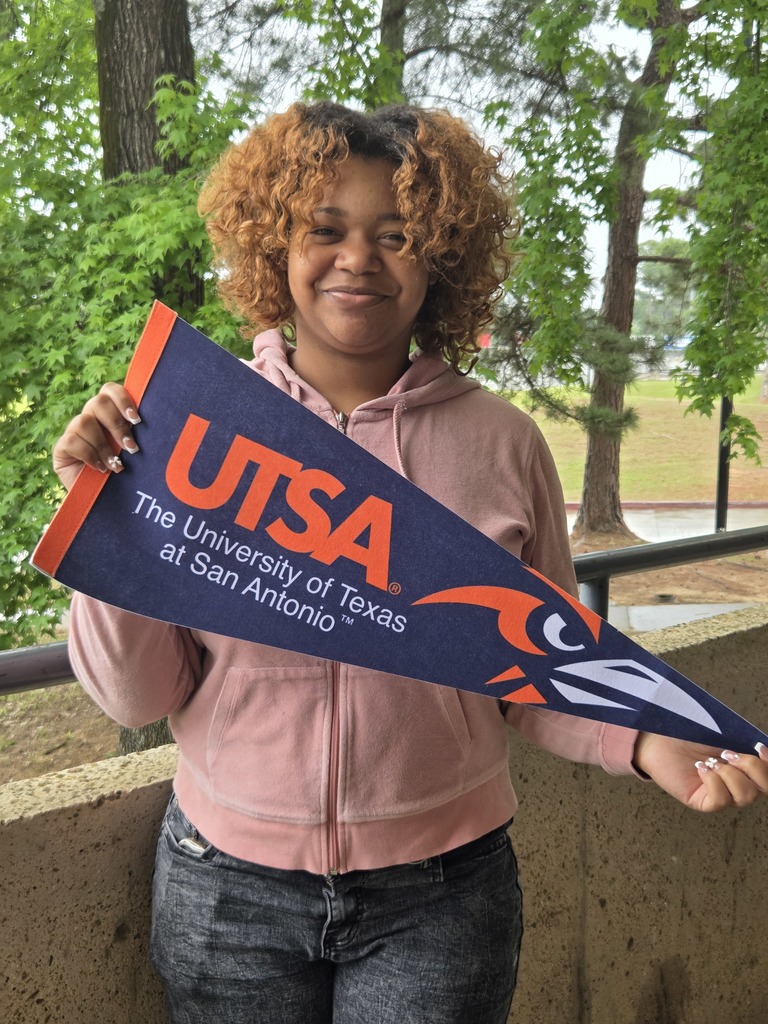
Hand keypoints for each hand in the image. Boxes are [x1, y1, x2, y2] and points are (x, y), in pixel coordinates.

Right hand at [53, 382, 140, 491]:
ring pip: (84, 422)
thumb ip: (137, 434)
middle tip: (131, 447)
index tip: (137, 420)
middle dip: (116, 424)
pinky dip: (90, 456)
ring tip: (116, 465)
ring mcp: (73, 431)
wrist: (104, 499)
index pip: (110, 390)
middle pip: (98, 402)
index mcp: (108, 414)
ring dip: (104, 445)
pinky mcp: (61, 447)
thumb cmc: (125, 474)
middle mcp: (90, 417)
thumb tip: (160, 422)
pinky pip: (72, 441)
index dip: (123, 399)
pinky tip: (101, 469)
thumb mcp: (133, 452)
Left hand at [633, 733, 767, 811]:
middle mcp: (737, 784)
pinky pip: (719, 800)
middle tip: (730, 753)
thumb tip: (763, 748)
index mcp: (745, 767)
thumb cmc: (688, 732)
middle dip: (752, 768)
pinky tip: (700, 768)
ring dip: (730, 774)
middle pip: (765, 789)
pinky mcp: (702, 802)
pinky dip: (713, 782)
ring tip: (711, 761)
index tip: (760, 748)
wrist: (659, 736)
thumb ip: (744, 743)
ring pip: (744, 796)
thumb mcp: (722, 734)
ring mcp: (721, 795)